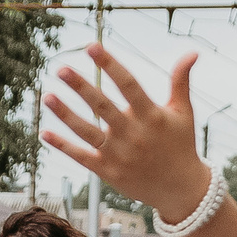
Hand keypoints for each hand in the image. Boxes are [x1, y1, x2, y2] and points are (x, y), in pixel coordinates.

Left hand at [43, 46, 210, 227]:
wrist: (181, 189)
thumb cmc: (181, 145)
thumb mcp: (184, 112)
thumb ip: (180, 81)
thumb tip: (192, 51)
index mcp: (151, 115)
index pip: (128, 84)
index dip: (109, 64)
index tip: (92, 46)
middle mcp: (133, 133)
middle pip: (103, 106)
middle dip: (81, 87)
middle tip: (61, 68)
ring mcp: (119, 154)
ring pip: (87, 131)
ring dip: (65, 114)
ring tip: (48, 96)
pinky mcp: (108, 172)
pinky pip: (82, 157)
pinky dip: (63, 146)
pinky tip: (44, 133)